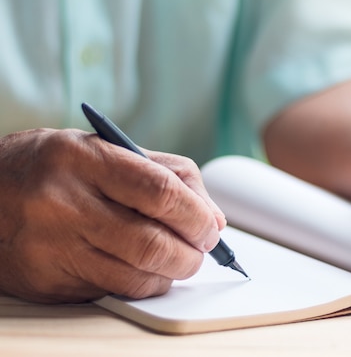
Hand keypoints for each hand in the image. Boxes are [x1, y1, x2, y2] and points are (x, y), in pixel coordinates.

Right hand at [0, 128, 225, 302]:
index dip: (197, 215)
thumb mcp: (105, 149)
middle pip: (152, 243)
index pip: (161, 191)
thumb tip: (214, 219)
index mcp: (83, 159)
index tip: (210, 227)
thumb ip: (166, 174)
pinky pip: (112, 291)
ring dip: (170, 274)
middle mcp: (63, 203)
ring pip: (136, 276)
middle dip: (191, 254)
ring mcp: (52, 246)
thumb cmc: (54, 167)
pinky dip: (140, 284)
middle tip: (199, 250)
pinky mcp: (47, 281)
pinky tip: (141, 269)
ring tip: (175, 260)